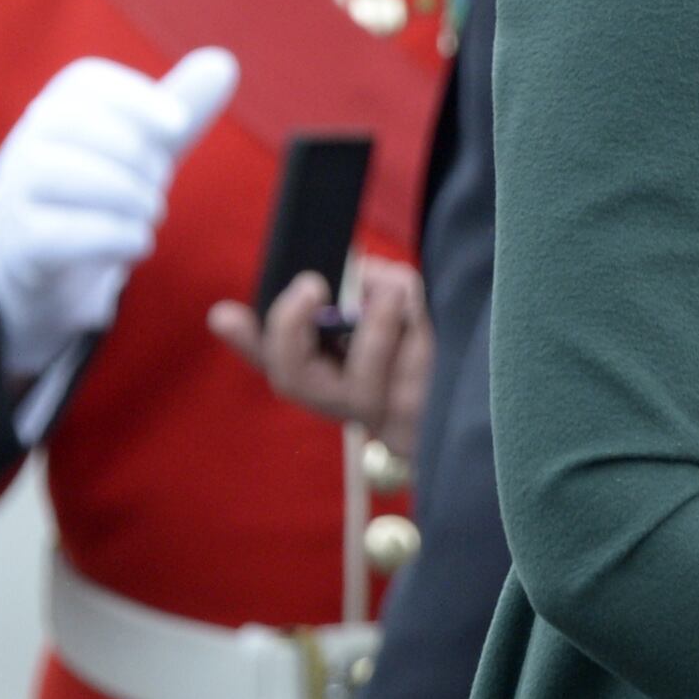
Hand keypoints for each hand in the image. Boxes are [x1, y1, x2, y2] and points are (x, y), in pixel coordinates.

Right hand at [0, 48, 238, 387]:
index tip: (178, 123)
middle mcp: (27, 140)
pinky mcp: (21, 242)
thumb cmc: (106, 186)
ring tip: (152, 210)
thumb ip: (184, 108)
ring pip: (59, 174)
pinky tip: (137, 241)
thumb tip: (223, 62)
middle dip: (133, 152)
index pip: (86, 80)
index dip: (136, 98)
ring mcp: (15, 191)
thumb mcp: (147, 146)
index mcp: (58, 105)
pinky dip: (113, 236)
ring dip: (125, 194)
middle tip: (161, 181)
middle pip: (71, 122)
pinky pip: (59, 233)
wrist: (54, 259)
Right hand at [209, 258, 429, 445]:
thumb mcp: (392, 301)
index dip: (243, 339)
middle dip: (291, 329)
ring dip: (375, 326)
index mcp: (319, 366)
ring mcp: (376, 415)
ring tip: (392, 287)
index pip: (268, 355)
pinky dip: (415, 333)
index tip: (223, 314)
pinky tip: (419, 309)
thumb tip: (362, 278)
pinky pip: (407, 380)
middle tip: (309, 285)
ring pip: (359, 383)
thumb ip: (366, 286)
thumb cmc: (425, 337)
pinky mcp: (415, 420)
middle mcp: (338, 398)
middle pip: (293, 380)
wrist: (474, 392)